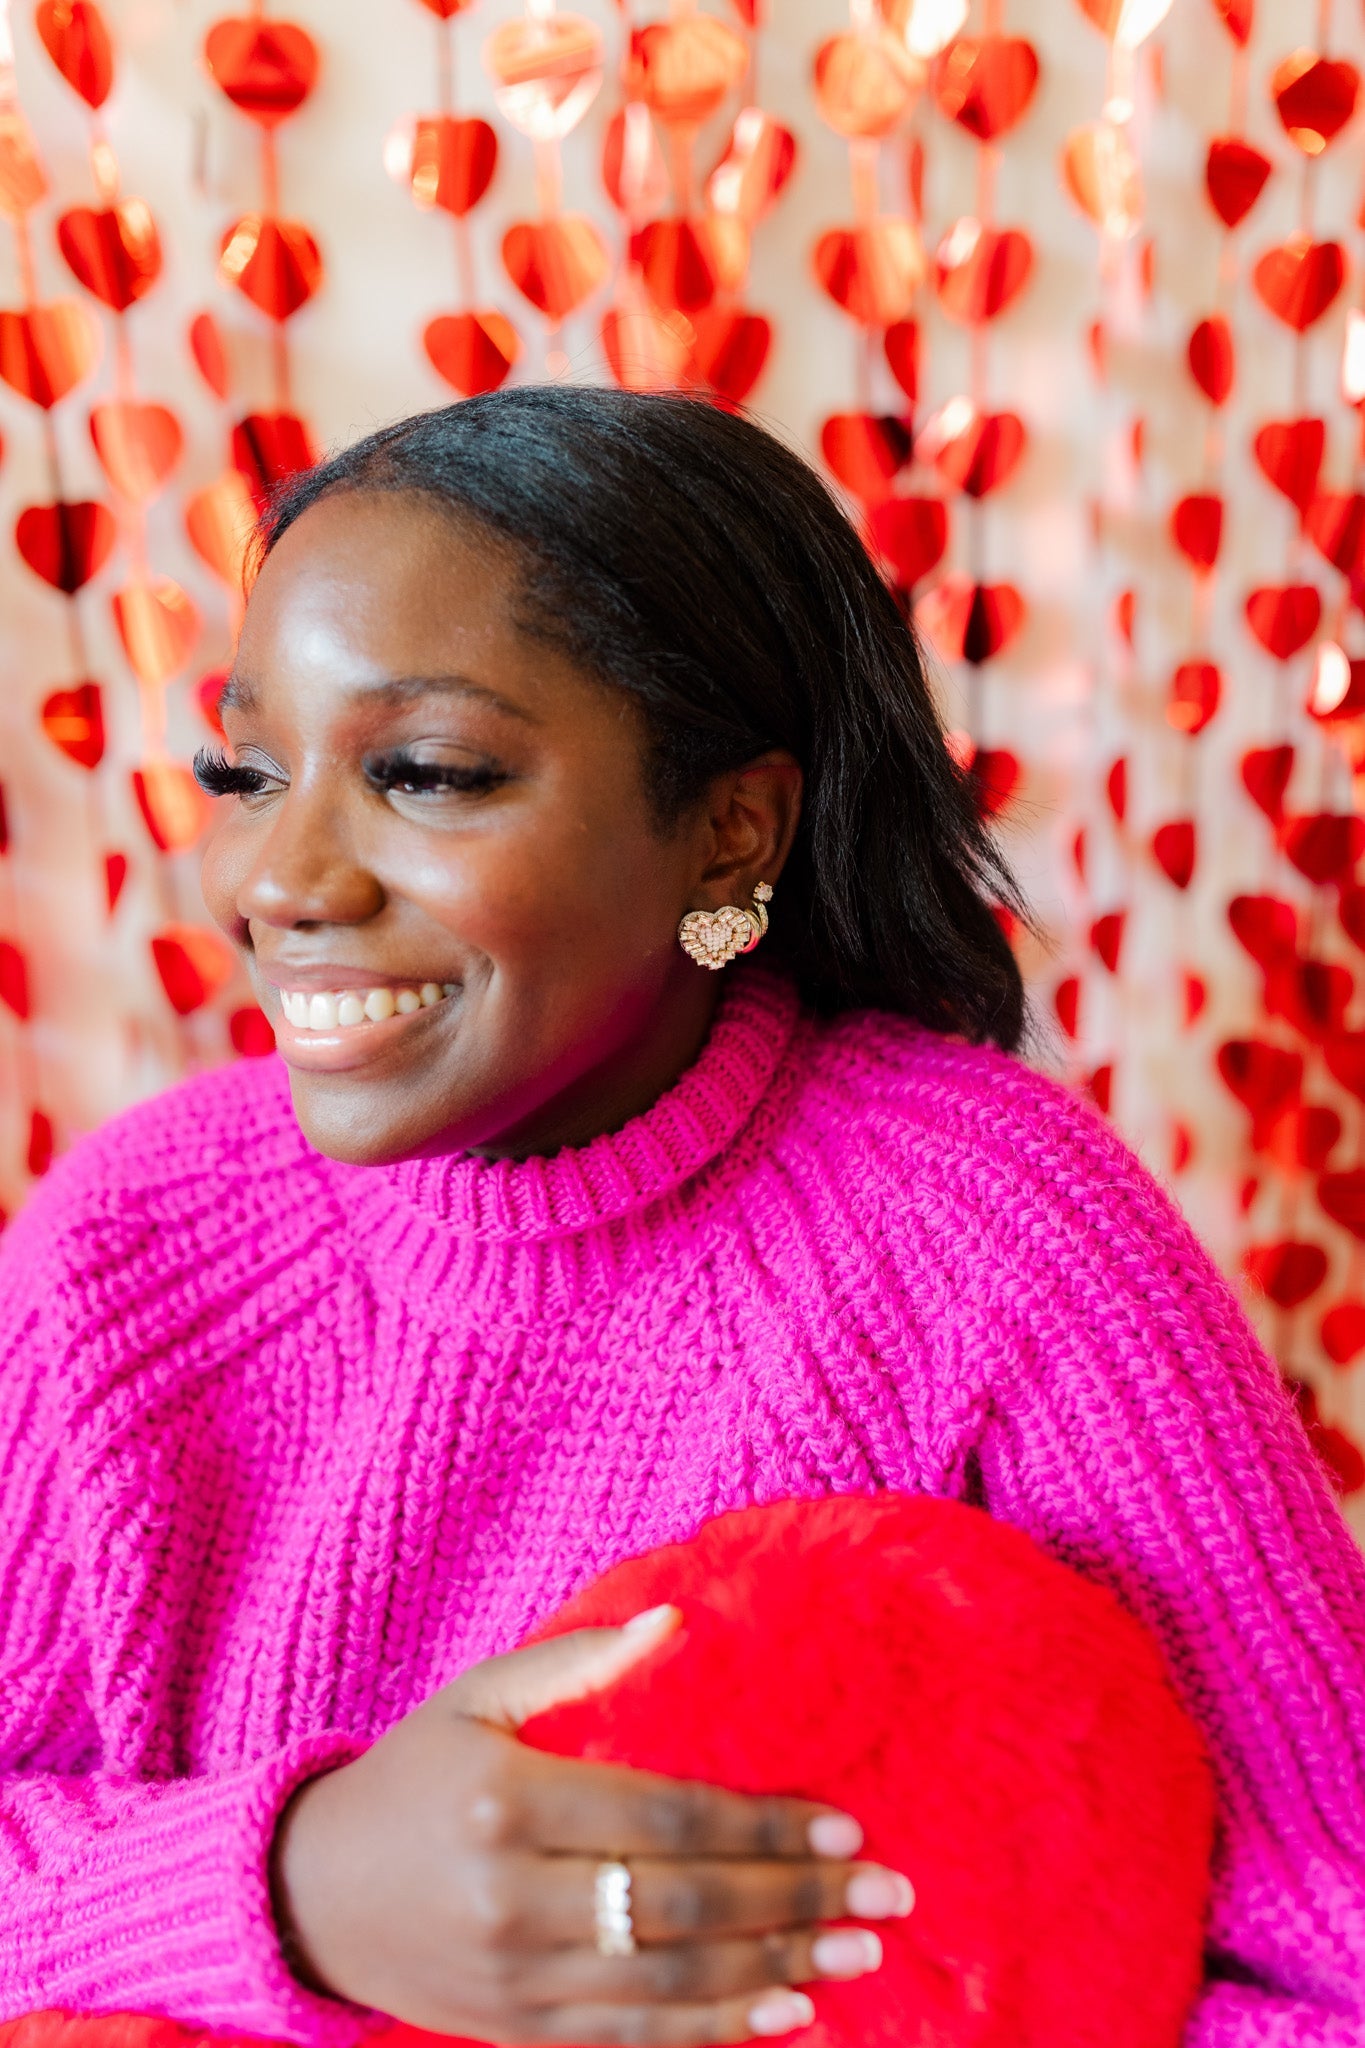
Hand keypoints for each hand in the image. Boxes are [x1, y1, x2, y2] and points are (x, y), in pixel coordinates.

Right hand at [269, 1606, 913, 2043]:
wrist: (309, 1895)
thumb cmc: (413, 1775)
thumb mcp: (478, 1696)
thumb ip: (578, 1663)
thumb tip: (677, 1621)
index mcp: (508, 1802)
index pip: (667, 1820)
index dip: (763, 1827)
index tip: (847, 1826)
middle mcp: (513, 1899)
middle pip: (684, 1909)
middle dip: (798, 1901)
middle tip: (888, 1895)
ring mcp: (516, 1980)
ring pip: (671, 1985)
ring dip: (779, 1972)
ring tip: (861, 1953)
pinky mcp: (517, 2032)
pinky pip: (634, 2040)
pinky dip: (717, 2032)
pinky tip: (788, 2014)